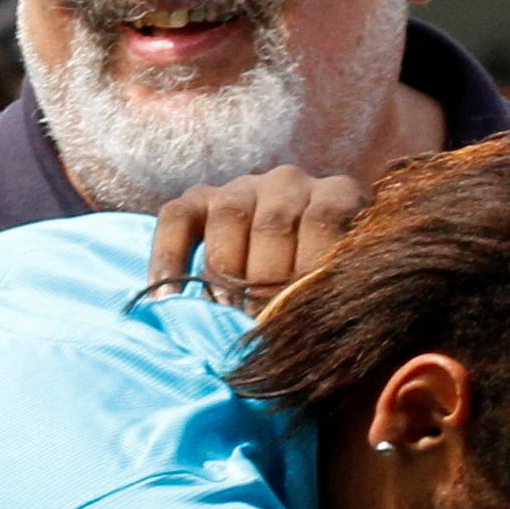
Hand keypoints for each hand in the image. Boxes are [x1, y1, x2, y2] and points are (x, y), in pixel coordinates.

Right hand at [146, 168, 369, 306]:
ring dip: (225, 274)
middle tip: (261, 326)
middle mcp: (290, 182)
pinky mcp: (199, 198)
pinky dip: (168, 258)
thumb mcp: (342, 289)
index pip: (323, 221)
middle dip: (265, 284)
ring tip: (226, 314)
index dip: (309, 272)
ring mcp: (242, 187)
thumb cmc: (324, 292)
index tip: (301, 315)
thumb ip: (331, 296)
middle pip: (273, 225)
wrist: (289, 268)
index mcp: (337, 196)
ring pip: (228, 217)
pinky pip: (176, 218)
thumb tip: (303, 324)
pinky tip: (167, 300)